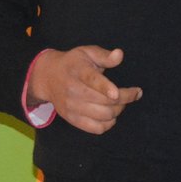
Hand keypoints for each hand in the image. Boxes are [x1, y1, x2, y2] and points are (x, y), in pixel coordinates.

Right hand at [28, 46, 142, 134]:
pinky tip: (111, 115)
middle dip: (125, 99)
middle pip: (104, 101)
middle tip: (132, 94)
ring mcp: (72, 107)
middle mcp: (73, 90)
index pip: (92, 80)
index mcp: (78, 71)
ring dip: (118, 111)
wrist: (48, 77)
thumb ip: (105, 55)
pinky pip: (96, 128)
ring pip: (103, 116)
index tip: (117, 93)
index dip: (105, 88)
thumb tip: (119, 55)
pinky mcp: (72, 119)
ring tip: (120, 103)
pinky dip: (108, 124)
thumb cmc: (73, 63)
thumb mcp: (87, 52)